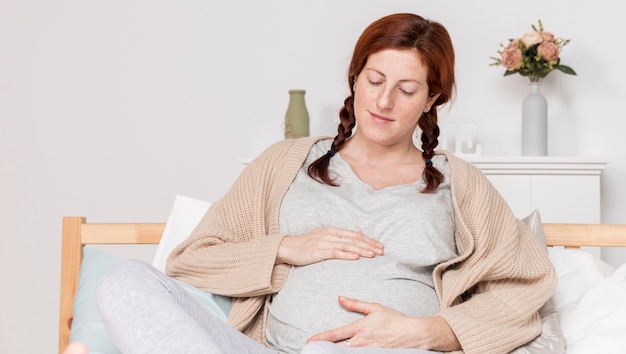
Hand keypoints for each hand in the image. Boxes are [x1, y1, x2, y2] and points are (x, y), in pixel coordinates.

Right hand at [275, 227, 382, 265]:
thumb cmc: (305, 244)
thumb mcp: (322, 238)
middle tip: (381, 251)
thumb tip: (351, 243)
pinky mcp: (318, 251)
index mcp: (333, 230)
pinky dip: (347, 255)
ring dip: (361, 250)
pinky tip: (356, 258)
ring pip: (347, 246)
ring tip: (373, 255)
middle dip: (369, 245)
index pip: (355, 234)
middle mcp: (330, 234)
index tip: (380, 246)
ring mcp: (324, 242)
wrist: (287, 247)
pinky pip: (335, 253)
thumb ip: (336, 240)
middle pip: (354, 239)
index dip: (369, 240)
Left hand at [307, 296, 460, 350]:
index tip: (310, 341)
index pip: (335, 334)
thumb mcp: (374, 308)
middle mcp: (360, 342)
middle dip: (323, 350)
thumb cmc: (394, 320)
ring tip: (324, 353)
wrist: (412, 334)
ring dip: (334, 353)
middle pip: (336, 349)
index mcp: (359, 328)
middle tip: (313, 350)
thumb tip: (340, 298)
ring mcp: (367, 352)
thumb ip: (355, 304)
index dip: (321, 338)